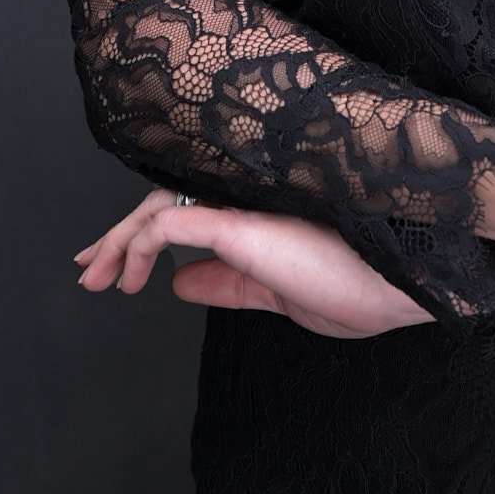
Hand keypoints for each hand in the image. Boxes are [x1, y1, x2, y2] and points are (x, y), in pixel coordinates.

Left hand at [74, 189, 434, 338]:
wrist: (405, 281)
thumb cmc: (365, 284)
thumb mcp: (281, 294)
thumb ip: (231, 285)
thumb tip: (181, 285)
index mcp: (260, 214)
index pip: (188, 212)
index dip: (145, 236)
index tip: (117, 269)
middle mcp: (247, 199)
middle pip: (166, 204)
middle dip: (119, 238)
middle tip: (90, 268)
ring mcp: (244, 206)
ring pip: (162, 207)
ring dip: (121, 241)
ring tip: (99, 275)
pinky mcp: (242, 222)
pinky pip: (174, 222)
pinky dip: (143, 242)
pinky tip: (134, 274)